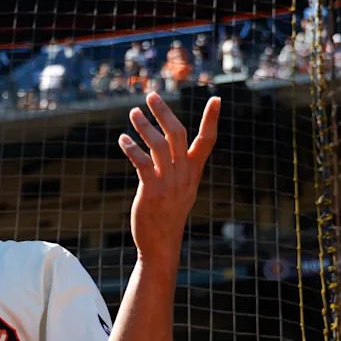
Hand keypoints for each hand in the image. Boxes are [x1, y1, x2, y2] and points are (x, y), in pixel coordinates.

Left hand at [118, 93, 220, 257]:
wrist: (161, 244)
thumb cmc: (168, 215)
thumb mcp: (181, 190)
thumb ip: (179, 168)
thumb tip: (167, 145)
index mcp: (194, 173)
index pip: (207, 142)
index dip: (212, 120)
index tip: (217, 99)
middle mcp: (184, 175)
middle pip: (178, 135)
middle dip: (165, 113)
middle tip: (151, 96)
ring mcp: (169, 184)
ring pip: (159, 146)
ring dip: (144, 127)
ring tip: (133, 113)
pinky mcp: (152, 192)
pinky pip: (143, 164)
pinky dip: (132, 149)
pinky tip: (123, 140)